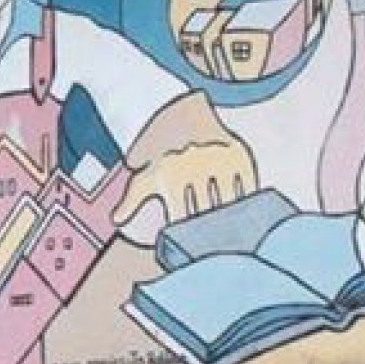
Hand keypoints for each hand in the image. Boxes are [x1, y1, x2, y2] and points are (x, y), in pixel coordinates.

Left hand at [115, 92, 258, 245]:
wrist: (180, 114)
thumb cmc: (160, 155)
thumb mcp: (143, 174)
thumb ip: (130, 201)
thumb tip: (117, 220)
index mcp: (171, 177)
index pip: (180, 218)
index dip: (184, 235)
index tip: (188, 248)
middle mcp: (196, 168)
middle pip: (206, 212)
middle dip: (208, 232)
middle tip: (213, 249)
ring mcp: (220, 161)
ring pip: (228, 202)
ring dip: (230, 221)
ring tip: (230, 238)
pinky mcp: (240, 156)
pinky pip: (247, 186)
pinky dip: (247, 202)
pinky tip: (246, 216)